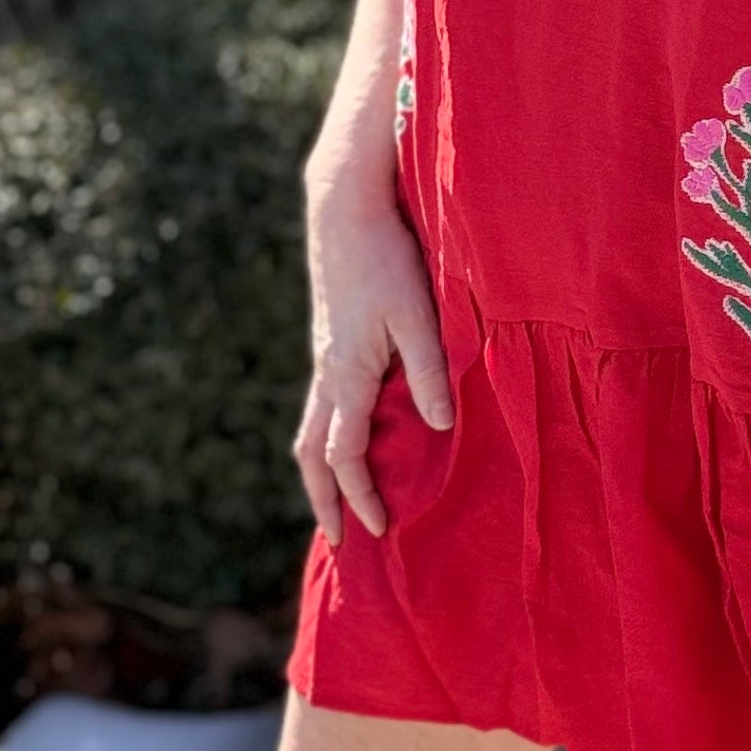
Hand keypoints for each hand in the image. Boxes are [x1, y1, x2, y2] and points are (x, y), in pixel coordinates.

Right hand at [297, 195, 454, 541]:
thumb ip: (429, 370)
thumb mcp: (418, 313)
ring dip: (320, 472)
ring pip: (310, 430)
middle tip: (338, 541)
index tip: (381, 528)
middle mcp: (328, 373)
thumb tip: (440, 427)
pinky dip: (327, 438)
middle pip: (311, 453)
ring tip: (334, 503)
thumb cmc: (386, 257)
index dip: (361, 495)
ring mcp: (325, 359)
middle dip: (324, 500)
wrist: (345, 209)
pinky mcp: (331, 343)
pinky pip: (321, 406)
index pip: (346, 454)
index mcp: (347, 374)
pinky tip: (350, 440)